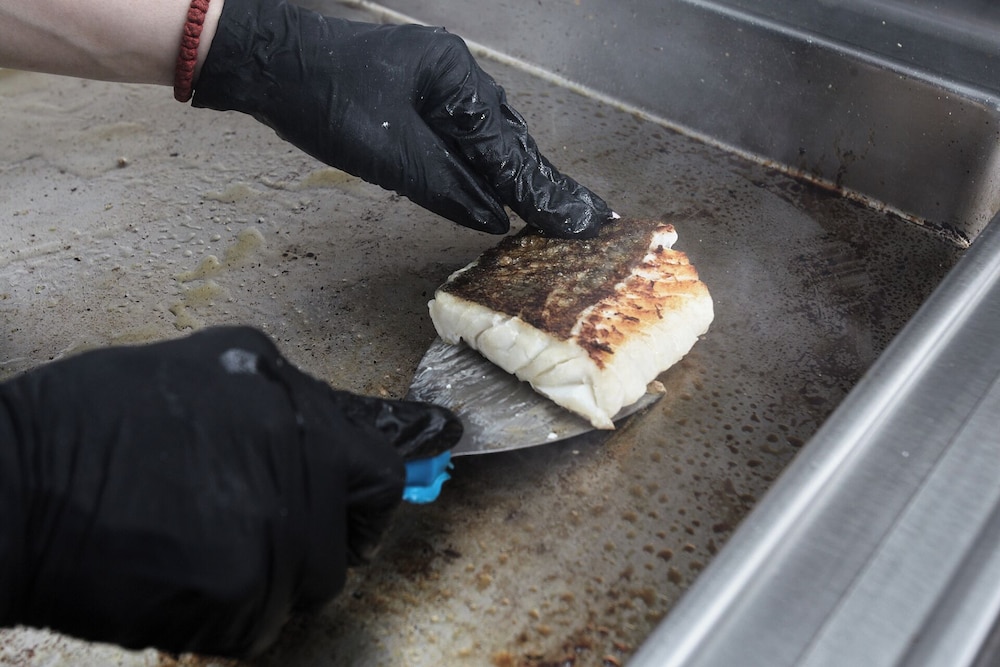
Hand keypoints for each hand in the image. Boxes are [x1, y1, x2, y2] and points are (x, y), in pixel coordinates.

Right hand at [0, 326, 460, 657]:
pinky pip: (261, 622)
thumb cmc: (91, 422)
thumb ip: (284, 398)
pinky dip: (231, 613)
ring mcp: (275, 529)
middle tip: (262, 536)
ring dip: (270, 580)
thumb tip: (334, 424)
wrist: (12, 482)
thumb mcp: (204, 368)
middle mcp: (299, 462)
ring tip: (206, 549)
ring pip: (306, 585)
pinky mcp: (240, 591)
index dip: (366, 496)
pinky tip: (181, 575)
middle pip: (346, 538)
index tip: (367, 509)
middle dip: (314, 541)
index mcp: (295, 406)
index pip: (379, 471)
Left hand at [191, 0, 612, 237]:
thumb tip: (494, 217)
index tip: (580, 221)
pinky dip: (478, 167)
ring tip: (551, 211)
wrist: (266, 63)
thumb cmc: (323, 97)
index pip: (507, 148)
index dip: (542, 191)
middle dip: (539, 183)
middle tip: (581, 220)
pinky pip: (459, 139)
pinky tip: (494, 190)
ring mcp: (435, 85)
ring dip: (512, 177)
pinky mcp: (414, 100)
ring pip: (485, 140)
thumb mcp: (391, 152)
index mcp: (457, 77)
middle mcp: (455, 77)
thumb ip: (448, 187)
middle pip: (506, 140)